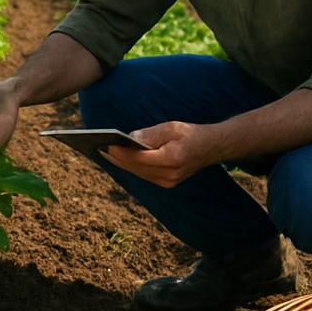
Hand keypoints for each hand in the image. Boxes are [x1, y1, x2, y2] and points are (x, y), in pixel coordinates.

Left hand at [101, 120, 227, 187]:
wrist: (212, 147)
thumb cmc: (191, 133)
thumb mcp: (172, 127)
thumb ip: (150, 134)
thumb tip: (129, 137)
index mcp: (172, 159)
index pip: (140, 158)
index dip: (122, 152)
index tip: (107, 144)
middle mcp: (170, 174)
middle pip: (136, 168)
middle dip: (117, 158)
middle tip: (98, 148)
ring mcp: (169, 181)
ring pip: (138, 173)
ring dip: (122, 164)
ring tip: (105, 152)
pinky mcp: (167, 183)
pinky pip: (144, 175)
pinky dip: (132, 166)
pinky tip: (120, 158)